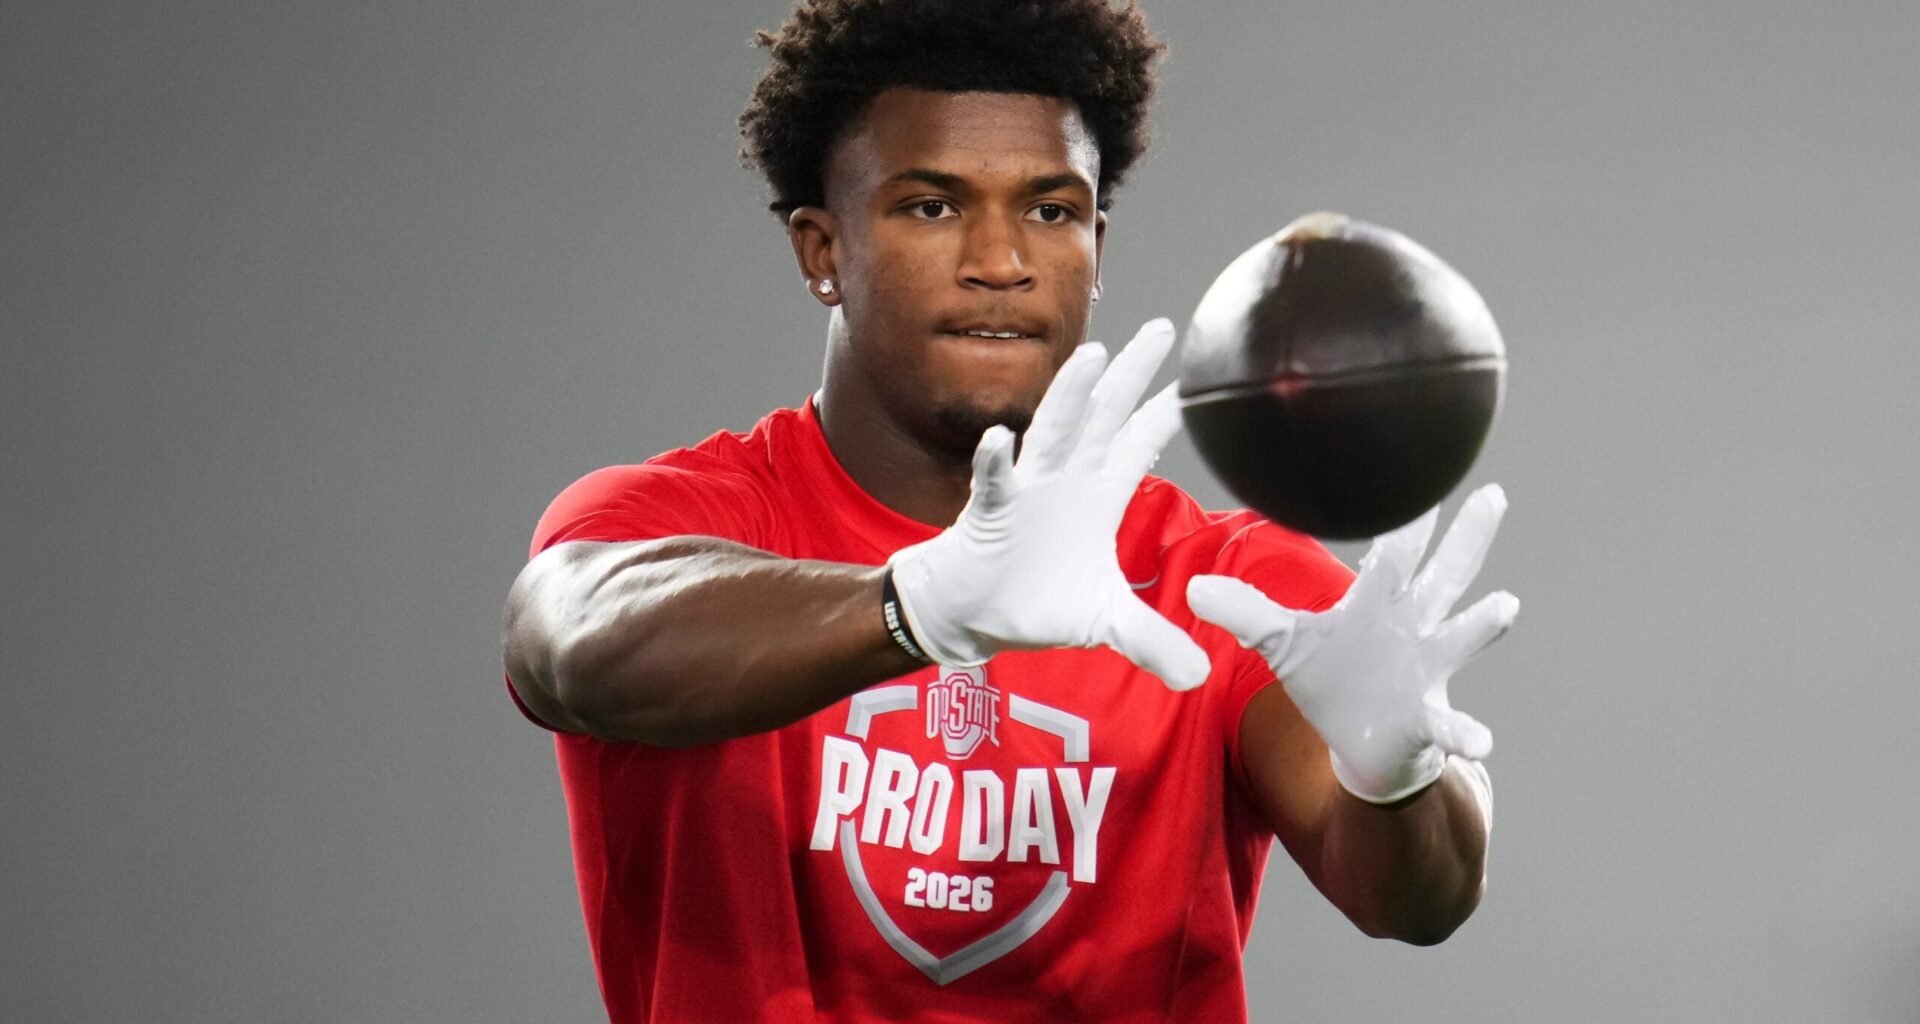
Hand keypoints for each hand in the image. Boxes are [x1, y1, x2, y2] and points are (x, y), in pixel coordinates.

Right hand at [888, 318, 1210, 689]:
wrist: (972, 614)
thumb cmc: (1036, 601)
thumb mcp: (1105, 624)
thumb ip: (1152, 642)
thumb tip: (1201, 676)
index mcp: (1098, 495)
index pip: (1140, 444)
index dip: (1167, 414)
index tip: (1199, 379)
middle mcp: (1067, 480)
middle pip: (1104, 417)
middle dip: (1131, 375)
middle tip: (1163, 329)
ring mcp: (1028, 491)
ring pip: (1053, 434)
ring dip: (1071, 398)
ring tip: (1092, 358)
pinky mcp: (989, 513)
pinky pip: (994, 482)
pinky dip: (996, 462)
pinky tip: (1000, 440)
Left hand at [1187, 484, 1517, 801]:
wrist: (1362, 742)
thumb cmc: (1331, 679)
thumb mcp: (1283, 643)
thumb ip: (1246, 613)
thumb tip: (1192, 587)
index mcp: (1378, 603)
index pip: (1392, 552)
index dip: (1401, 519)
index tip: (1411, 478)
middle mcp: (1413, 627)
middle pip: (1444, 576)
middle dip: (1467, 539)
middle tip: (1493, 494)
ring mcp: (1427, 672)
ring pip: (1460, 638)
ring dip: (1481, 625)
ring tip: (1506, 606)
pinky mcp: (1427, 720)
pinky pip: (1451, 726)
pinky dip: (1467, 734)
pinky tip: (1481, 742)